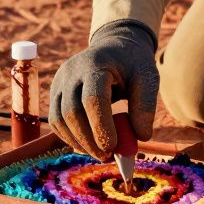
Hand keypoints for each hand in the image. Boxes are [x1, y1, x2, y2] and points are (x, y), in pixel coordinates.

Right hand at [48, 20, 158, 160]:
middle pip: (71, 112)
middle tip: (107, 156)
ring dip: (78, 142)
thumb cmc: (133, 64)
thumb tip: (140, 137)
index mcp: (96, 64)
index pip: (93, 99)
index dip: (101, 127)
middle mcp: (72, 71)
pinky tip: (87, 144)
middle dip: (88, 140)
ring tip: (99, 152)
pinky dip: (69, 137)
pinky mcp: (55, 92)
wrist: (114, 47)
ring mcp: (60, 81)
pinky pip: (55, 120)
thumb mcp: (148, 78)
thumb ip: (145, 106)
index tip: (114, 147)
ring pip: (58, 119)